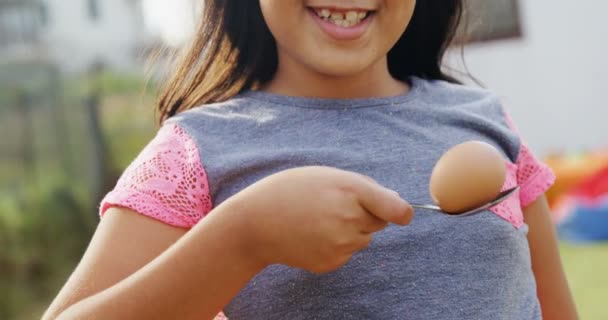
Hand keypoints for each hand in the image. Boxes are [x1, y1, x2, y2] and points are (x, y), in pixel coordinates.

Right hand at [223, 166, 412, 272]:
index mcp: (350, 191)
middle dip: (365, 214)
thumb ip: (362, 186)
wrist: (254, 223)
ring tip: (319, 220)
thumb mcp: (325, 175)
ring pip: (363, 239)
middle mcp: (349, 219)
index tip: (402, 214)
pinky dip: (336, 245)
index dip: (402, 212)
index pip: (396, 210)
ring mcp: (340, 244)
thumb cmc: (289, 191)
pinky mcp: (331, 262)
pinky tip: (313, 235)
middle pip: (379, 222)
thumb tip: (395, 202)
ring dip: (350, 230)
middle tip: (334, 205)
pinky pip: (347, 253)